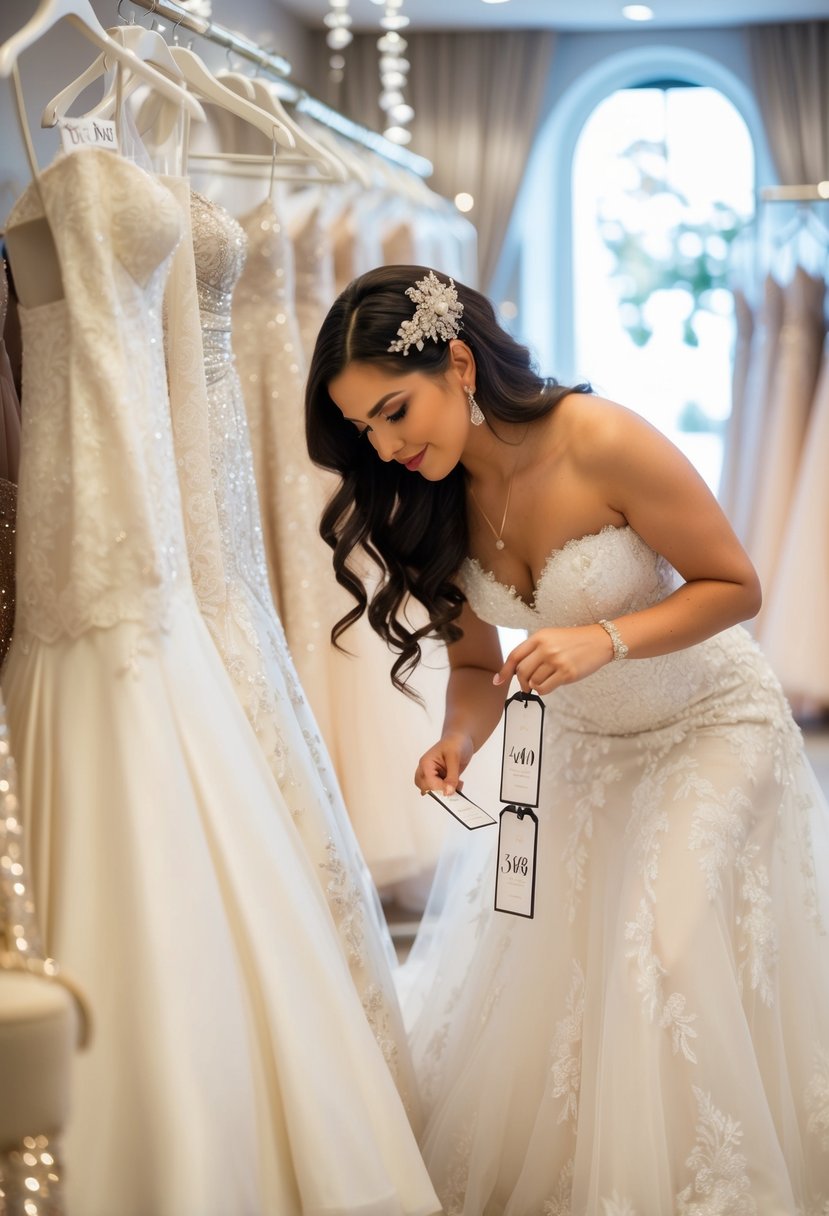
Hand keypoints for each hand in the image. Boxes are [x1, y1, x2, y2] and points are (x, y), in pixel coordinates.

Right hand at [415, 731, 474, 795]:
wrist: (462, 740)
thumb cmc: (456, 743)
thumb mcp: (454, 757)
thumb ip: (452, 776)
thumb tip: (448, 792)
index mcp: (426, 763)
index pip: (428, 782)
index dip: (439, 788)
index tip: (452, 789)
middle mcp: (426, 770)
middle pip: (425, 788)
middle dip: (439, 791)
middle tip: (453, 787)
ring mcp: (433, 775)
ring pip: (433, 791)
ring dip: (445, 791)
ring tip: (457, 783)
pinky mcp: (440, 779)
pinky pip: (442, 790)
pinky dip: (450, 790)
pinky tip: (458, 783)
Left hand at [493, 624, 613, 694]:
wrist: (600, 641)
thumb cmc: (574, 641)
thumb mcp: (551, 637)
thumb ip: (534, 650)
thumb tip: (517, 671)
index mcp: (539, 637)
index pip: (515, 655)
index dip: (504, 670)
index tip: (498, 681)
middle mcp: (546, 648)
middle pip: (522, 672)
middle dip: (521, 682)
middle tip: (526, 686)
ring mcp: (556, 661)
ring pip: (533, 682)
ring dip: (534, 686)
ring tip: (544, 681)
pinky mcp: (567, 673)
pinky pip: (545, 688)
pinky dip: (543, 690)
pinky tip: (550, 684)